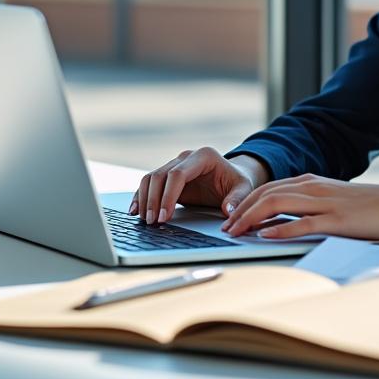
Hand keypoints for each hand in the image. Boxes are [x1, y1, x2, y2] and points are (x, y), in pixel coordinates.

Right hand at [131, 147, 269, 224]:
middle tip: (152, 222)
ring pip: (150, 178)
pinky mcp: (168, 176)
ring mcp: (175, 165)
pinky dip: (141, 196)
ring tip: (144, 220)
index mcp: (203, 156)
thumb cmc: (237, 182)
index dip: (168, 196)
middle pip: (160, 175)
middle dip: (153, 200)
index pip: (178, 174)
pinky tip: (135, 211)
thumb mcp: (244, 189)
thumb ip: (237, 199)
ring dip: (144, 199)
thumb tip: (228, 211)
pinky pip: (149, 184)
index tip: (164, 216)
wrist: (232, 177)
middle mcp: (186, 158)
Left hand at [220, 174, 378, 241]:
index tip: (229, 218)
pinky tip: (266, 236)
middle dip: (241, 210)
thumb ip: (308, 207)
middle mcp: (315, 188)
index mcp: (313, 183)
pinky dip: (281, 229)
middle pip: (267, 194)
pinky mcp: (337, 221)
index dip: (245, 202)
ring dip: (252, 218)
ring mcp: (325, 203)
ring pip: (278, 204)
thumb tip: (280, 222)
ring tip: (236, 231)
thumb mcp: (334, 200)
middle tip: (224, 227)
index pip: (269, 188)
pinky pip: (303, 223)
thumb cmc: (371, 207)